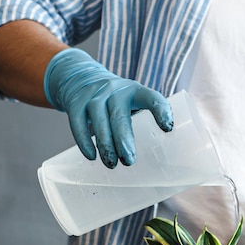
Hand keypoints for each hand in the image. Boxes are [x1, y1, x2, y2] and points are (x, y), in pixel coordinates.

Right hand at [44, 48, 172, 167]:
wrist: (82, 79)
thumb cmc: (117, 101)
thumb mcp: (132, 102)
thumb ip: (143, 122)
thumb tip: (155, 161)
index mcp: (136, 91)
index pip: (152, 98)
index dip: (161, 111)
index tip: (167, 129)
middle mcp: (115, 90)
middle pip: (119, 115)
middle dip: (124, 140)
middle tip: (129, 161)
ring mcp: (94, 95)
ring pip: (99, 120)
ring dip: (105, 144)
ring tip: (112, 164)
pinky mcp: (76, 102)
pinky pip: (78, 122)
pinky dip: (84, 141)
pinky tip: (92, 157)